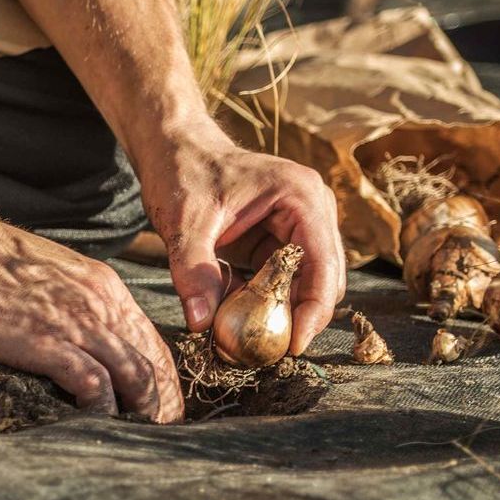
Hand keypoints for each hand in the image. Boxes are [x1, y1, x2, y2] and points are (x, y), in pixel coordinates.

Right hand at [0, 218, 182, 422]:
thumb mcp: (44, 272)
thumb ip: (67, 299)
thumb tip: (70, 330)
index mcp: (102, 286)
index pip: (152, 341)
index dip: (161, 380)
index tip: (156, 407)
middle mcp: (100, 303)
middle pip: (153, 363)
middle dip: (160, 404)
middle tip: (155, 434)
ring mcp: (77, 323)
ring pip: (136, 377)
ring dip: (140, 414)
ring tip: (133, 439)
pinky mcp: (48, 343)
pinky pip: (95, 386)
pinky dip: (103, 412)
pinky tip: (93, 426)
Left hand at [137, 129, 345, 355]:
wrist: (174, 149)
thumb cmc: (182, 172)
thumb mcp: (183, 222)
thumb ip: (192, 271)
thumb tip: (201, 323)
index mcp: (301, 197)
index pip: (324, 265)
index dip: (314, 311)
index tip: (293, 348)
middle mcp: (312, 211)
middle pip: (324, 280)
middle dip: (298, 316)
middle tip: (264, 350)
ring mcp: (301, 226)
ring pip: (304, 285)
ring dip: (279, 311)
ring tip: (243, 333)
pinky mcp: (281, 241)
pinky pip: (281, 282)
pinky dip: (262, 301)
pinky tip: (231, 310)